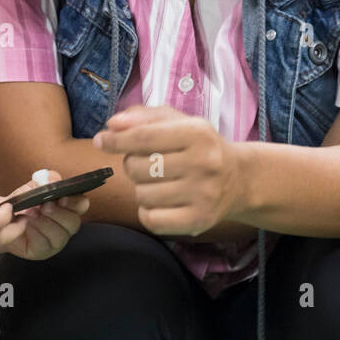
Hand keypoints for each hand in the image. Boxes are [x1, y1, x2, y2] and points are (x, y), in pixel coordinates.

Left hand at [0, 170, 89, 260]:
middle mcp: (65, 225)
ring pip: (60, 235)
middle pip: (74, 222)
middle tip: (43, 207)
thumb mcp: (32, 188)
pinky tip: (25, 226)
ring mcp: (56, 240)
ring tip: (30, 215)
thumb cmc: (22, 204)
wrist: (3, 220)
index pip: (82, 204)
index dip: (74, 202)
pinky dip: (35, 233)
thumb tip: (50, 177)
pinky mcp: (43, 251)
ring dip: (44, 223)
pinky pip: (44, 245)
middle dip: (58, 214)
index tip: (61, 198)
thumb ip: (44, 181)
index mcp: (68, 207)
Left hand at [92, 105, 245, 236]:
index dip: (116, 140)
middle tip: (147, 163)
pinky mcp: (199, 221)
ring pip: (142, 194)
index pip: (144, 137)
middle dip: (132, 164)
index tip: (101, 141)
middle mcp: (204, 163)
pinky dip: (147, 211)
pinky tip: (160, 202)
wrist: (238, 179)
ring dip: (140, 187)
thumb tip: (112, 126)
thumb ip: (143, 118)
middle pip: (138, 167)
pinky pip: (151, 219)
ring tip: (158, 181)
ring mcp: (203, 195)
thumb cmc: (199, 146)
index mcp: (198, 133)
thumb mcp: (178, 122)